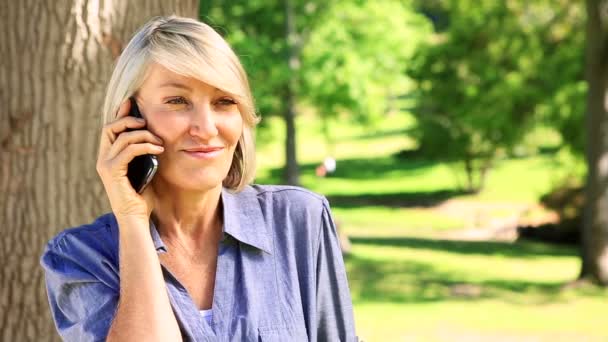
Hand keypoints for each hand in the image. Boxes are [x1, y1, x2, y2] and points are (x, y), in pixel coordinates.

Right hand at [96, 99, 163, 220]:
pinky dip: (145, 146)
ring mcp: (105, 165)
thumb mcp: (145, 168)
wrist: (136, 218)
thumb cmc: (142, 196)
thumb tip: (155, 136)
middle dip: (128, 120)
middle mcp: (103, 158)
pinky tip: (157, 149)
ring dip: (143, 135)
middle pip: (110, 128)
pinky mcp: (112, 172)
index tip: (132, 102)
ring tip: (158, 141)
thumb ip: (144, 153)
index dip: (120, 113)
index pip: (110, 129)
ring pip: (121, 137)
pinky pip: (128, 150)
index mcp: (109, 156)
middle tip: (147, 122)